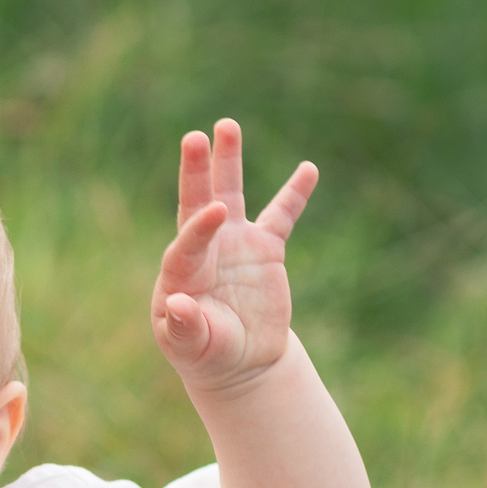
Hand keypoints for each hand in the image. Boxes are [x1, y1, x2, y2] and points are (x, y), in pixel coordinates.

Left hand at [151, 119, 317, 394]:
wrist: (240, 361)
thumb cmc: (207, 354)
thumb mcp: (192, 348)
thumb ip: (184, 327)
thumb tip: (178, 304)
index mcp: (181, 273)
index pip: (186, 243)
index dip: (199, 227)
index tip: (216, 212)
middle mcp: (204, 249)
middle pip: (196, 203)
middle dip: (194, 172)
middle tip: (194, 137)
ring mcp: (234, 244)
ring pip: (230, 195)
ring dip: (227, 162)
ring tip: (227, 126)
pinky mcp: (264, 248)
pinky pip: (281, 216)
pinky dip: (295, 194)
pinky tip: (308, 169)